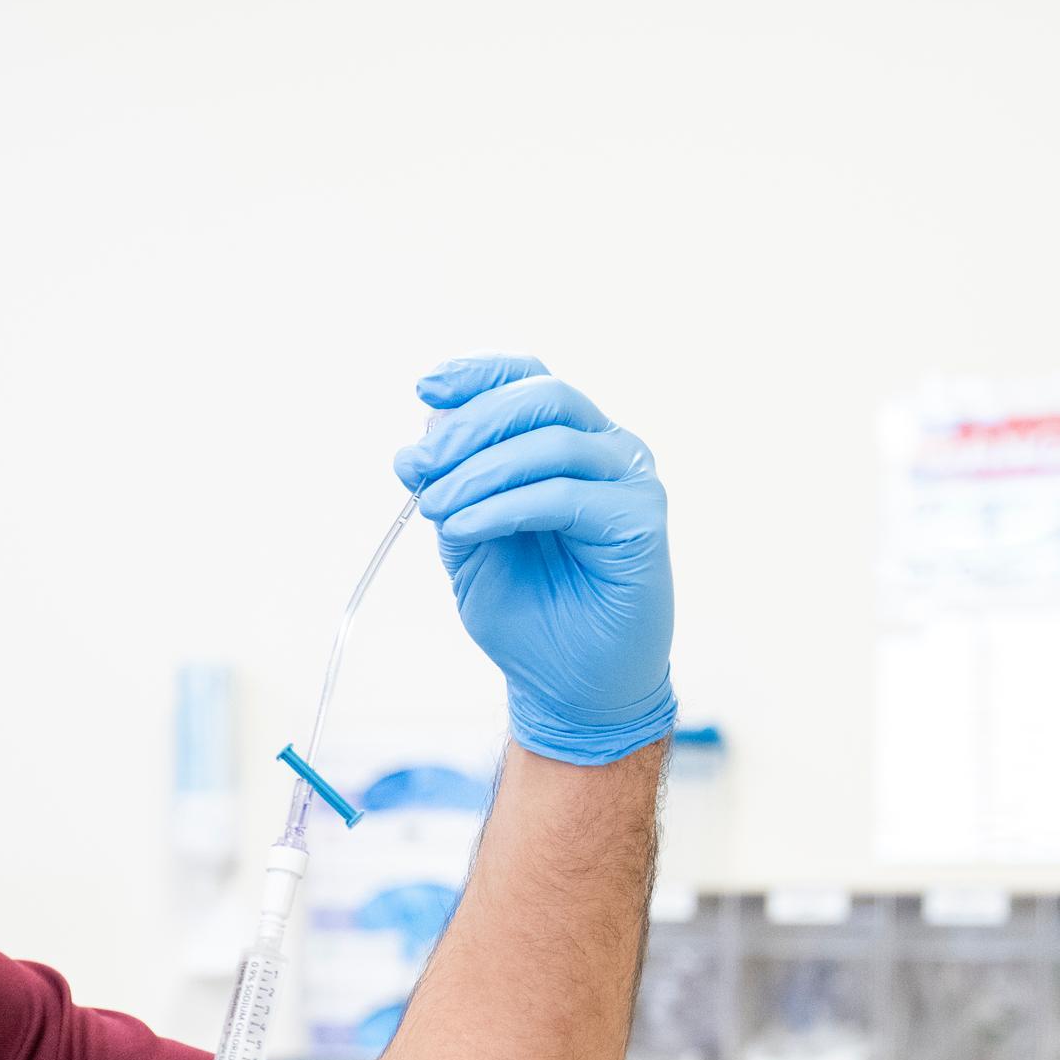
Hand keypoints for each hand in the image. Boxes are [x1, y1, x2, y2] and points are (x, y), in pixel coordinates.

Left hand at [393, 355, 674, 765]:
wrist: (568, 685)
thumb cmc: (527, 612)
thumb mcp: (467, 541)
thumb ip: (450, 489)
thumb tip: (418, 441)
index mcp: (569, 443)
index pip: (530, 381)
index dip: (480, 374)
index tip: (426, 387)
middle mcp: (608, 451)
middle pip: (544, 398)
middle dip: (471, 425)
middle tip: (420, 465)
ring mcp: (631, 483)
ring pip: (554, 442)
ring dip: (481, 470)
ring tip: (436, 507)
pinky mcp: (640, 523)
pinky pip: (567, 495)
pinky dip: (506, 506)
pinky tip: (464, 526)